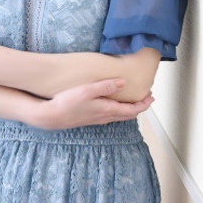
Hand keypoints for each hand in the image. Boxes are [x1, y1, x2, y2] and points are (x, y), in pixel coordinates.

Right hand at [36, 79, 153, 129]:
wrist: (52, 117)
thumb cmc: (68, 103)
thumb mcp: (87, 90)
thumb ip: (105, 86)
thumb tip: (123, 82)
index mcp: (107, 110)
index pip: (132, 110)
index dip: (143, 104)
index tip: (151, 97)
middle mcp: (105, 117)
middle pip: (128, 114)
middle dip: (139, 106)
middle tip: (147, 98)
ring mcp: (98, 119)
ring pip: (119, 116)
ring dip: (129, 109)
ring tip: (134, 100)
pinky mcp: (91, 119)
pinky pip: (111, 116)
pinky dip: (119, 110)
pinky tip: (115, 104)